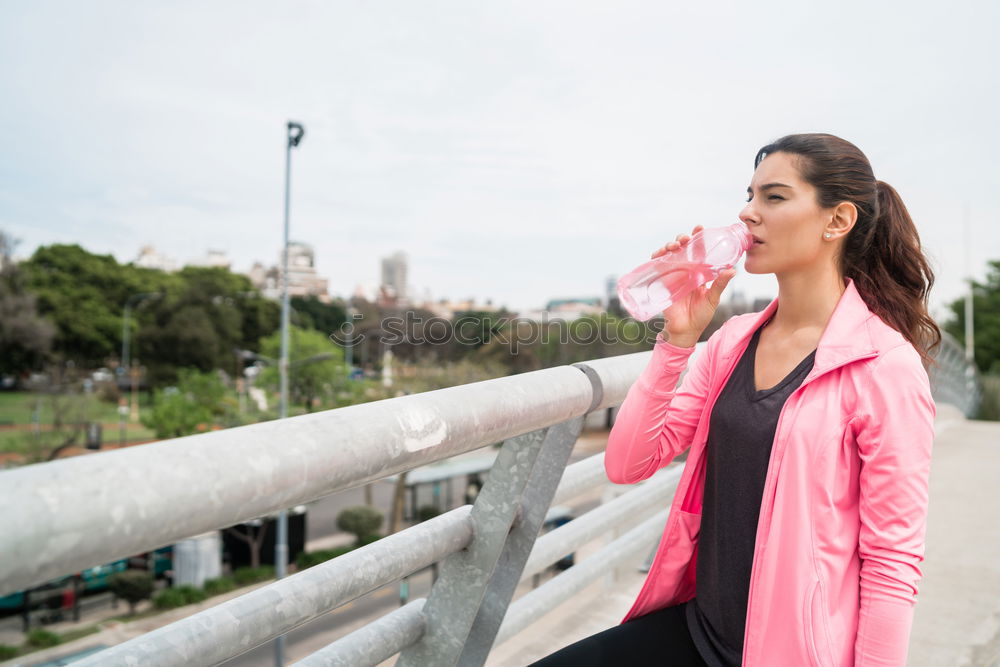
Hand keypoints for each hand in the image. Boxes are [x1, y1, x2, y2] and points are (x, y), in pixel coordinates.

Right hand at [651, 225, 736, 346]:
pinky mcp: (662, 282)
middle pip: (681, 248)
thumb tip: (732, 270)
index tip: (700, 228)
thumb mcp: (713, 298)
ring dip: (669, 245)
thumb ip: (720, 284)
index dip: (698, 238)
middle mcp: (685, 270)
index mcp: (698, 272)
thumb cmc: (700, 316)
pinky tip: (660, 253)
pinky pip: (656, 265)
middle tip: (686, 238)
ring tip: (675, 245)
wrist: (685, 331)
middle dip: (682, 239)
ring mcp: (672, 275)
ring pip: (669, 254)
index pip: (698, 250)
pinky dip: (656, 256)